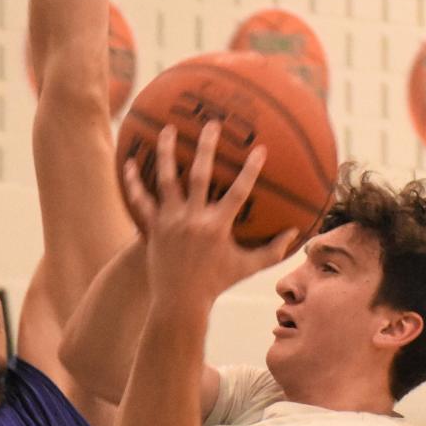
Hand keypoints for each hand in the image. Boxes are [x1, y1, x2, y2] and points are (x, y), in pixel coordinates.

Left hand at [123, 122, 297, 311]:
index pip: (239, 192)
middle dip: (207, 147)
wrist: (179, 302)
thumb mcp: (247, 267)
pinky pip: (141, 200)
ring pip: (167, 180)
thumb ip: (273, 250)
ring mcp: (171, 222)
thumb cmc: (216, 283)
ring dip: (168, 153)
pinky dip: (133, 182)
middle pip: (200, 175)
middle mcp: (193, 219)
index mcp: (217, 227)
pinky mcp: (153, 227)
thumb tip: (296, 233)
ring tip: (169, 130)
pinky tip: (128, 162)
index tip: (260, 148)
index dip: (250, 170)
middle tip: (211, 124)